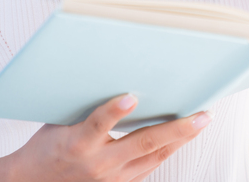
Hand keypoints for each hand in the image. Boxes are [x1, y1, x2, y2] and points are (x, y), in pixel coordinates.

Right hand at [8, 94, 211, 181]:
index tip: (130, 96)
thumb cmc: (46, 147)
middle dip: (175, 128)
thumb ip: (87, 105)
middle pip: (142, 144)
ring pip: (153, 157)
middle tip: (202, 114)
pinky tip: (182, 136)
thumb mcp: (59, 121)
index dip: (114, 112)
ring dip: (180, 138)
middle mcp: (97, 164)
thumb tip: (116, 76)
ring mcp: (110, 179)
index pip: (97, 124)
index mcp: (77, 144)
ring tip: (201, 121)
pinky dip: (167, 149)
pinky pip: (149, 166)